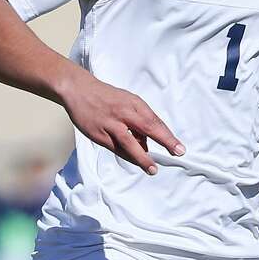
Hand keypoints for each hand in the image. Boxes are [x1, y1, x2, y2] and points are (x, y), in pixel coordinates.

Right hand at [59, 69, 183, 174]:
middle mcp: (123, 112)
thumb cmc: (108, 98)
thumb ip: (140, 120)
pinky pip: (116, 149)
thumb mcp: (128, 102)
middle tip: (177, 152)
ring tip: (153, 169)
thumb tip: (148, 143)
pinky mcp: (98, 134)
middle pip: (147, 127)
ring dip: (142, 158)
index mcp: (134, 103)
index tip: (180, 149)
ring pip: (129, 143)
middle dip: (164, 141)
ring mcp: (110, 124)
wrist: (78, 89)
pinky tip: (136, 162)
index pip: (154, 121)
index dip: (168, 136)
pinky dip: (128, 156)